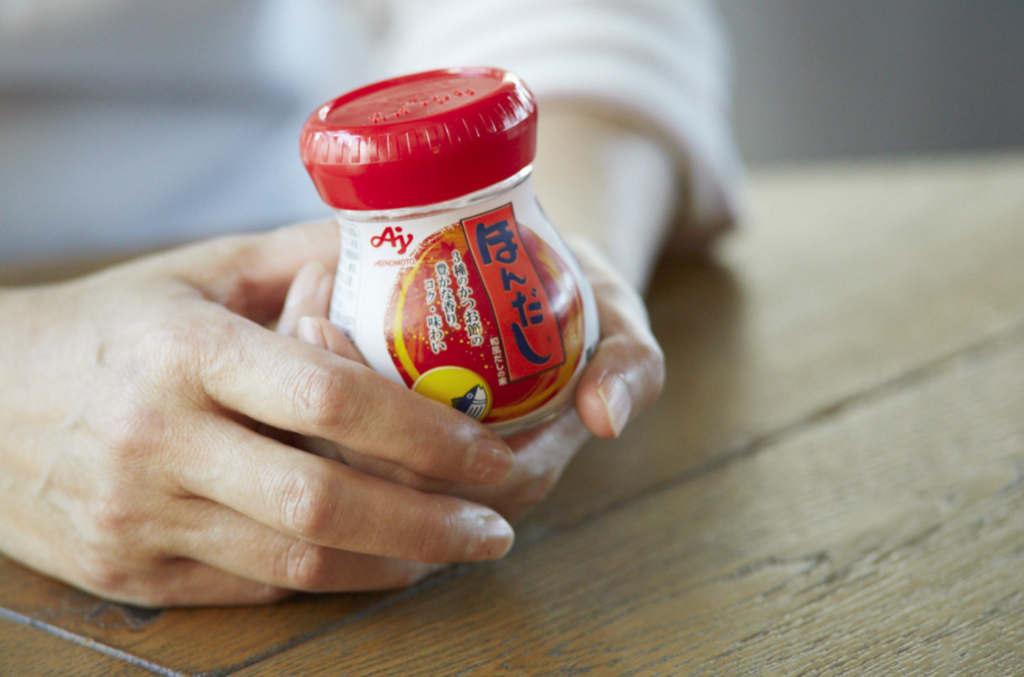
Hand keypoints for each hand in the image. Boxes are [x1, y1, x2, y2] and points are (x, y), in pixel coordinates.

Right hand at [0, 221, 517, 606]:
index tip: (494, 453)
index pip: (331, 398)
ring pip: (296, 562)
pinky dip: (333, 582)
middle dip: (432, 523)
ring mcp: (142, 517)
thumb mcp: (199, 273)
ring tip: (458, 547)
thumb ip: (301, 259)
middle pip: (324, 501)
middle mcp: (162, 440)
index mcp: (187, 352)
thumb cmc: (110, 327)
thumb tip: (407, 249)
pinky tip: (382, 564)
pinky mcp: (132, 574)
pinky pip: (255, 591)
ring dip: (396, 563)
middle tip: (500, 524)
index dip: (428, 435)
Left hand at [276, 234, 664, 522]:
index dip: (376, 422)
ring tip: (299, 307)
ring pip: (346, 457)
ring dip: (310, 387)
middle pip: (374, 477)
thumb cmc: (581, 308)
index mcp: (510, 475)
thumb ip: (631, 367)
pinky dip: (310, 376)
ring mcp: (420, 461)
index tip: (339, 328)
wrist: (555, 285)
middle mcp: (458, 483)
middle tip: (307, 315)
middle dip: (327, 401)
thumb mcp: (623, 330)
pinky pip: (337, 428)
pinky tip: (301, 311)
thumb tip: (606, 415)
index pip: (436, 480)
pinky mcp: (390, 436)